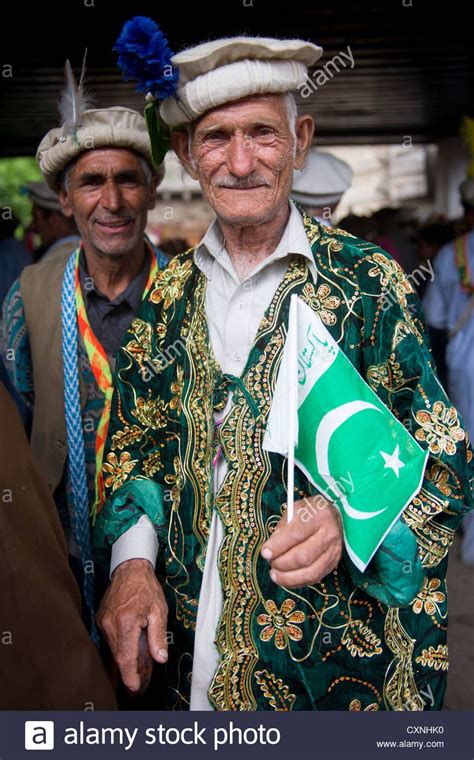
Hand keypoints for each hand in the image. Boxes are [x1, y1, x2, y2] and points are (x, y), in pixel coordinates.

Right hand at [97, 558, 167, 691]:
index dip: (130, 675)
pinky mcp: (101, 619)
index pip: (125, 657)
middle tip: (140, 681)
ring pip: (113, 649)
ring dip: (124, 658)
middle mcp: (110, 624)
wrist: (130, 569)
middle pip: (118, 655)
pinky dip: (120, 647)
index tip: (135, 687)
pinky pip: (110, 639)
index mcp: (125, 622)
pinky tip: (130, 648)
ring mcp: (103, 622)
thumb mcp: (158, 611)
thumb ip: (158, 636)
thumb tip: (161, 658)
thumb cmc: (146, 587)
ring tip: (137, 665)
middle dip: (128, 671)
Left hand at [260, 495, 342, 587]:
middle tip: (270, 562)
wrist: (335, 516)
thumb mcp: (295, 510)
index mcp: (319, 515)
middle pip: (304, 556)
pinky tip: (286, 579)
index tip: (265, 552)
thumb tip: (272, 547)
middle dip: (282, 563)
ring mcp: (334, 551)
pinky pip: (314, 578)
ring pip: (310, 572)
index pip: (296, 534)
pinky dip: (297, 582)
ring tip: (275, 575)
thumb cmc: (310, 513)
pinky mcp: (333, 563)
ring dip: (289, 577)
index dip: (279, 546)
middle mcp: (329, 534)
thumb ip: (283, 528)